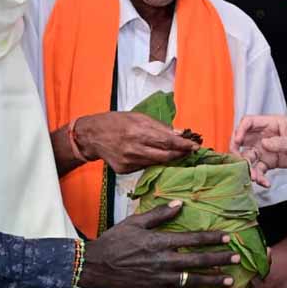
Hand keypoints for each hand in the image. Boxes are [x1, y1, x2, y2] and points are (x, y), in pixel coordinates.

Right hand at [75, 112, 196, 173]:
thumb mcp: (137, 117)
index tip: (195, 146)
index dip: (183, 145)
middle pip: (165, 156)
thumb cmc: (115, 122)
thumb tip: (179, 133)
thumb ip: (158, 126)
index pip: (167, 140)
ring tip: (177, 153)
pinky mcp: (124, 170)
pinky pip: (144, 167)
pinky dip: (152, 161)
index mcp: (137, 131)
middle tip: (190, 151)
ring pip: (156, 163)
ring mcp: (128, 161)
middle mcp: (133, 148)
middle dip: (180, 154)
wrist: (92, 136)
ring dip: (169, 159)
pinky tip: (154, 156)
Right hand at [80, 200, 240, 287]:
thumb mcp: (135, 222)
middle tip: (236, 259)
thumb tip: (180, 204)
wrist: (96, 266)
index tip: (228, 237)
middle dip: (219, 260)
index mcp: (159, 242)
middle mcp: (163, 261)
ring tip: (229, 282)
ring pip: (191, 282)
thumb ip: (159, 214)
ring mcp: (159, 280)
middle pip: (197, 261)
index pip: (192, 239)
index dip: (212, 238)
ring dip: (212, 282)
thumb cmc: (115, 241)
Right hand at [231, 115, 286, 186]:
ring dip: (249, 168)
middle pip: (243, 141)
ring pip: (250, 158)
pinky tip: (264, 183)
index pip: (248, 122)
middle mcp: (264, 136)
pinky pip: (260, 170)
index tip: (238, 141)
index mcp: (270, 124)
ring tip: (255, 178)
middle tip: (239, 163)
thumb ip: (281, 142)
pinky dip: (260, 177)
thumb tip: (264, 144)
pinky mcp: (271, 162)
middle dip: (237, 152)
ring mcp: (266, 150)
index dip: (240, 130)